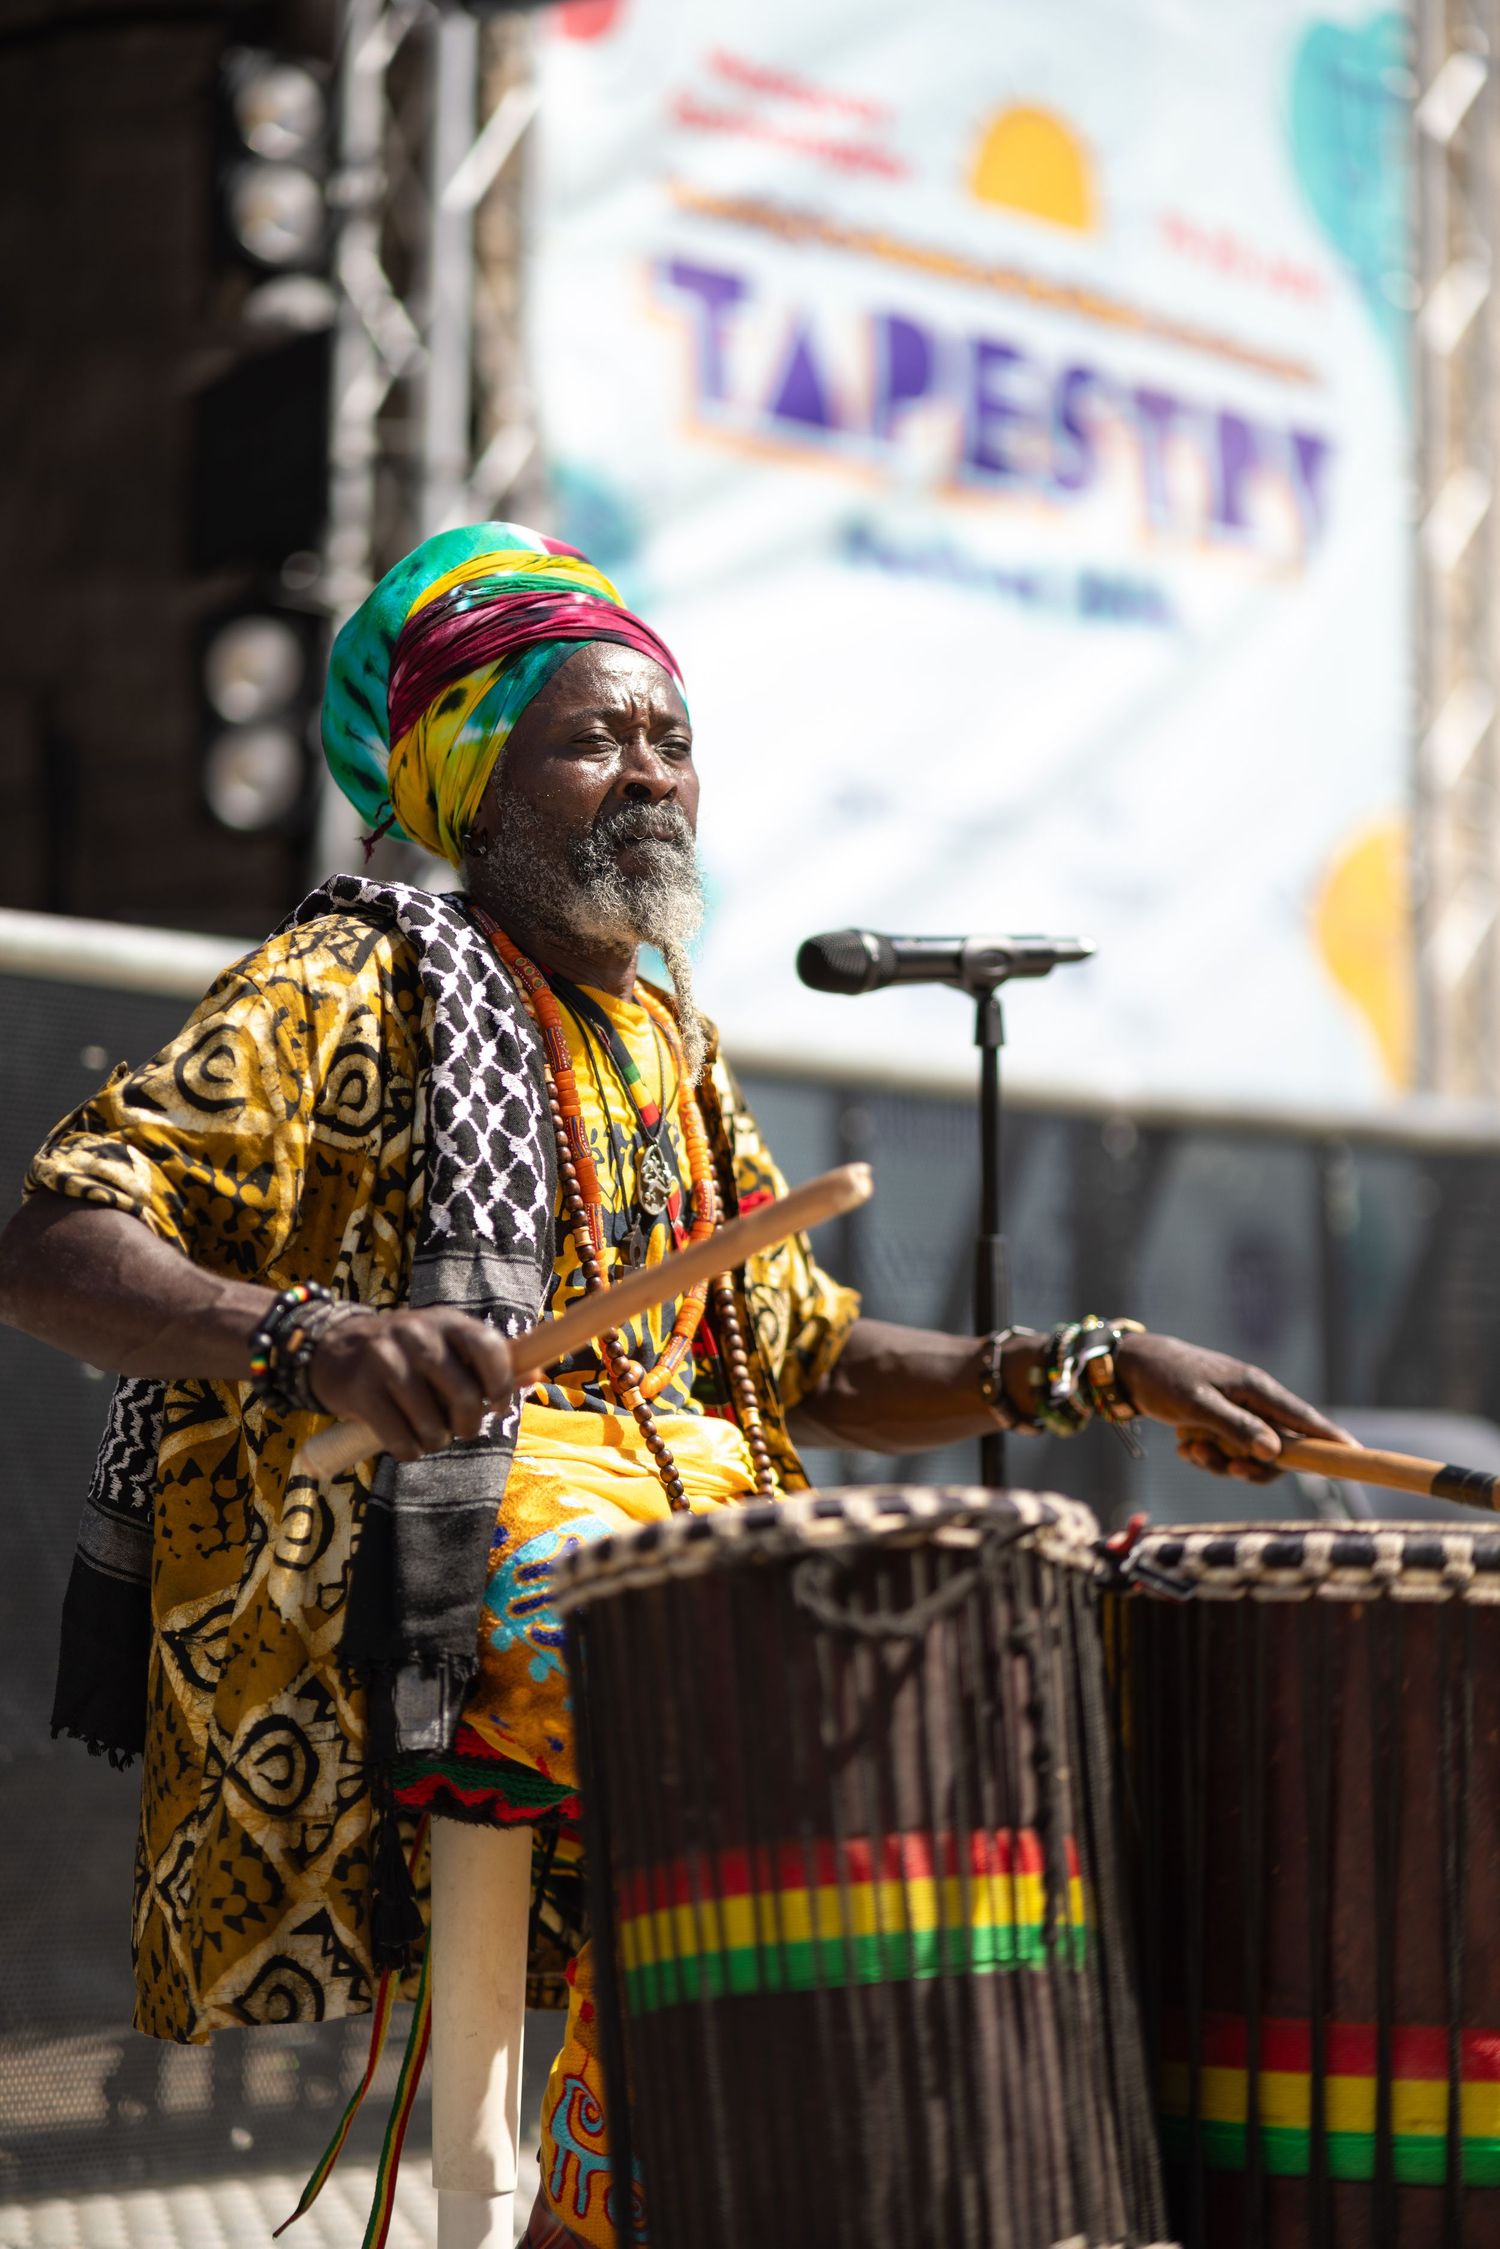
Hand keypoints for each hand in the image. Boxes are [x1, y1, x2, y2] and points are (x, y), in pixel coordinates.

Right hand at [309, 1307, 513, 1463]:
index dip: (503, 1385)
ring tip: (429, 1433)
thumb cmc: (407, 1355)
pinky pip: (401, 1440)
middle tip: (460, 1428)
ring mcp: (386, 1361)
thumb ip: (488, 1362)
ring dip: (437, 1441)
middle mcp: (418, 1335)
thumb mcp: (446, 1346)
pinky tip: (406, 1442)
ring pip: (433, 1425)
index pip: (490, 1349)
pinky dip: (410, 1451)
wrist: (336, 1349)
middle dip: (468, 1425)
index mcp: (448, 1322)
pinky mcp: (360, 1390)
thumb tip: (537, 1375)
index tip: (498, 1406)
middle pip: (465, 1396)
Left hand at [1115, 1331, 1352, 1482]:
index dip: (1331, 1439)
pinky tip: (1184, 1445)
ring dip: (1222, 1462)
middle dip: (1251, 1466)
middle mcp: (1255, 1401)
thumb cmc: (1165, 1379)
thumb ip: (1236, 1427)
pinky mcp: (1223, 1423)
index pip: (1304, 1418)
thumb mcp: (1196, 1405)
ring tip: (1189, 1448)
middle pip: (1279, 1449)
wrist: (1134, 1368)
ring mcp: (1240, 1413)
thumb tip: (1275, 1453)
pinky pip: (1229, 1454)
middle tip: (1221, 1464)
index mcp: (1257, 1389)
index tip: (1357, 1456)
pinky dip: (1208, 1457)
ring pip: (1251, 1456)